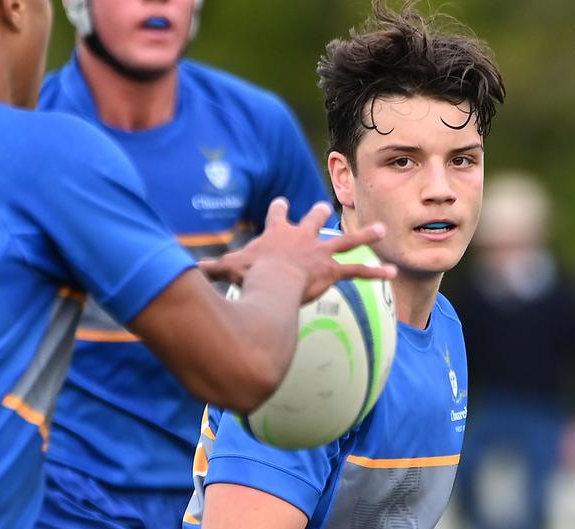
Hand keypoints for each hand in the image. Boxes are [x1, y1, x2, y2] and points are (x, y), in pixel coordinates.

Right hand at [199, 200, 394, 301]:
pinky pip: (359, 270)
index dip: (281, 210)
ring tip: (381, 230)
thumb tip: (182, 272)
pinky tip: (393, 272)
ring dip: (365, 235)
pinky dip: (376, 272)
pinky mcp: (333, 269)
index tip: (283, 202)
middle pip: (314, 219)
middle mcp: (302, 237)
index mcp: (277, 233)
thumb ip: (206, 270)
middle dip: (319, 213)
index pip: (278, 215)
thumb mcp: (226, 269)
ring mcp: (321, 251)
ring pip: (347, 240)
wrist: (272, 281)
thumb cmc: (250, 276)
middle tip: (324, 207)